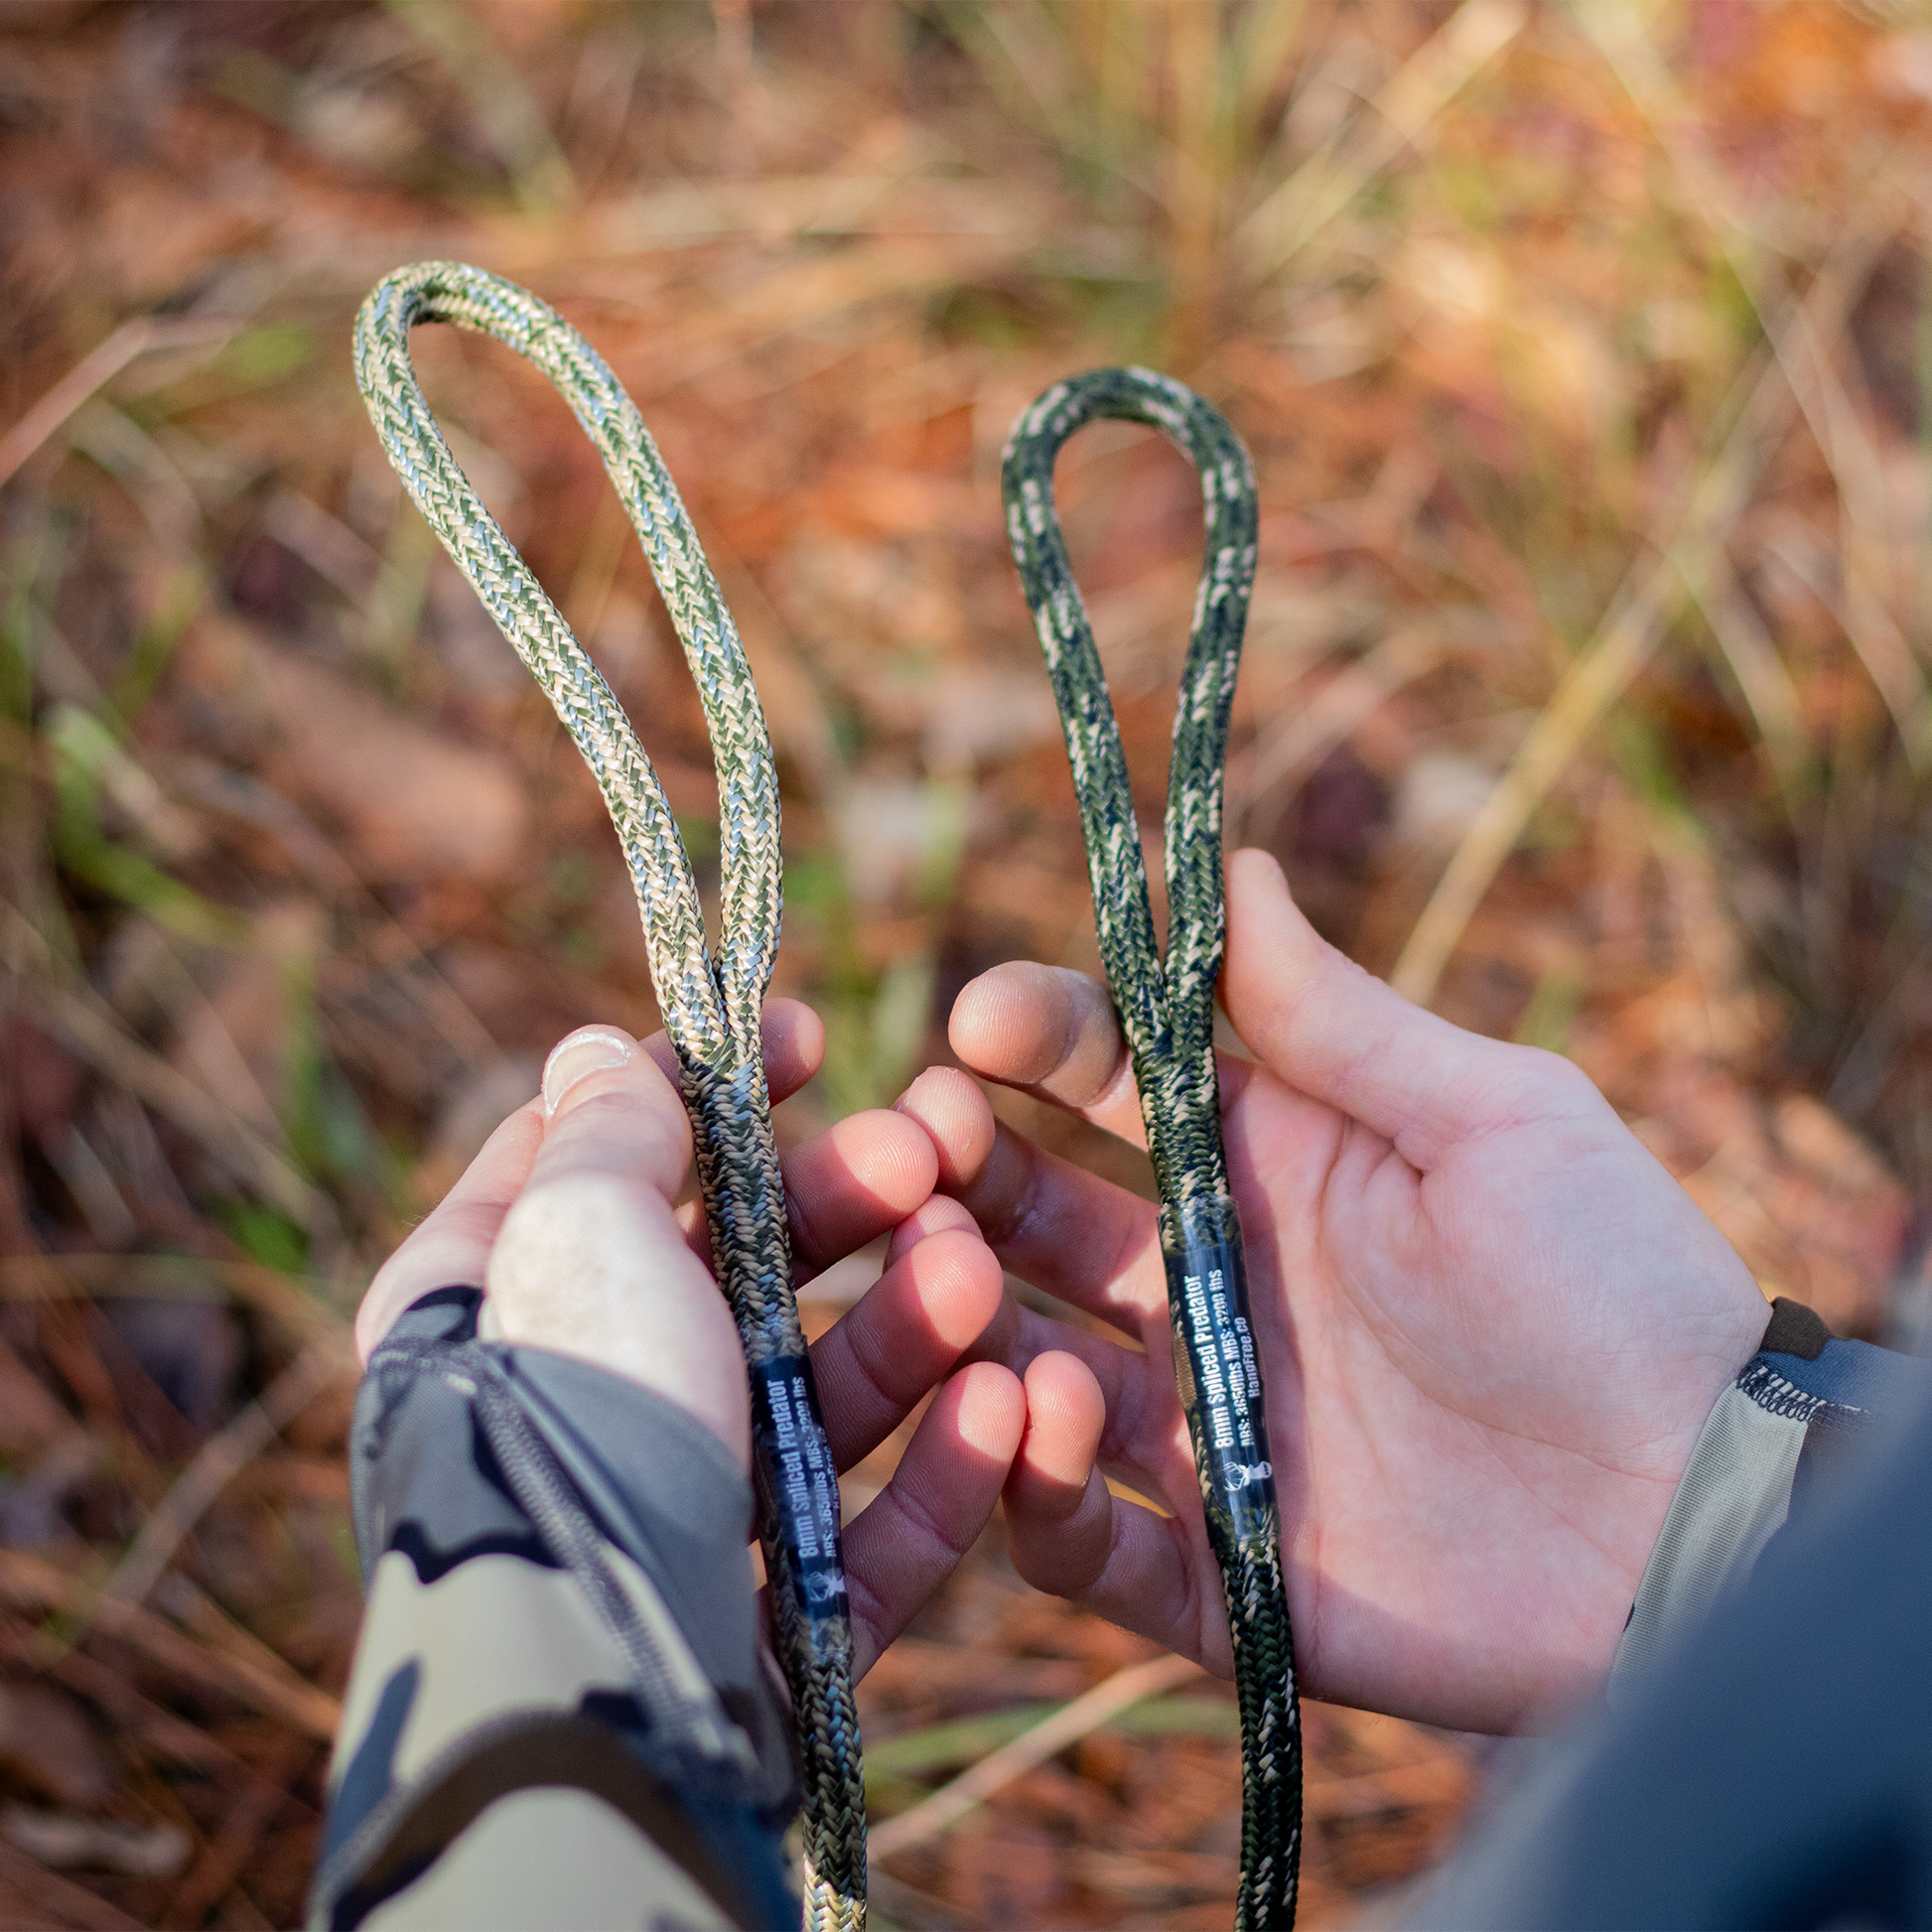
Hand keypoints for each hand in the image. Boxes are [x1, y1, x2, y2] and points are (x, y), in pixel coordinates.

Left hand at [361, 1004, 1021, 1678]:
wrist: (595, 1683)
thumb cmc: (569, 1415)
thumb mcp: (577, 1230)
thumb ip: (608, 1133)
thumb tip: (598, 1047)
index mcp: (497, 1302)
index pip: (606, 1159)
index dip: (708, 1088)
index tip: (808, 1039)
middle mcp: (586, 1405)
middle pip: (739, 1276)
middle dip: (844, 1208)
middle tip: (926, 1155)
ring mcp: (682, 1513)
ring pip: (822, 1398)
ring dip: (911, 1328)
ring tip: (975, 1276)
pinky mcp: (769, 1621)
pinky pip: (871, 1535)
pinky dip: (942, 1471)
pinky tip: (1006, 1406)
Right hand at [898, 850, 1767, 1731]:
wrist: (1704, 1511)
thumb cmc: (1614, 1284)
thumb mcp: (1487, 1118)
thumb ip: (1340, 1017)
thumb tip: (1234, 865)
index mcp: (1272, 1171)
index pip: (1108, 1085)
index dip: (1037, 1041)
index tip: (977, 1020)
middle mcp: (1214, 1293)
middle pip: (1037, 1223)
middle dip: (959, 1178)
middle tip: (908, 1151)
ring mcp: (1207, 1432)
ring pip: (1030, 1374)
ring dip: (971, 1323)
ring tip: (964, 1287)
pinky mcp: (1222, 1576)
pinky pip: (1087, 1547)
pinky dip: (1035, 1492)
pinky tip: (1036, 1422)